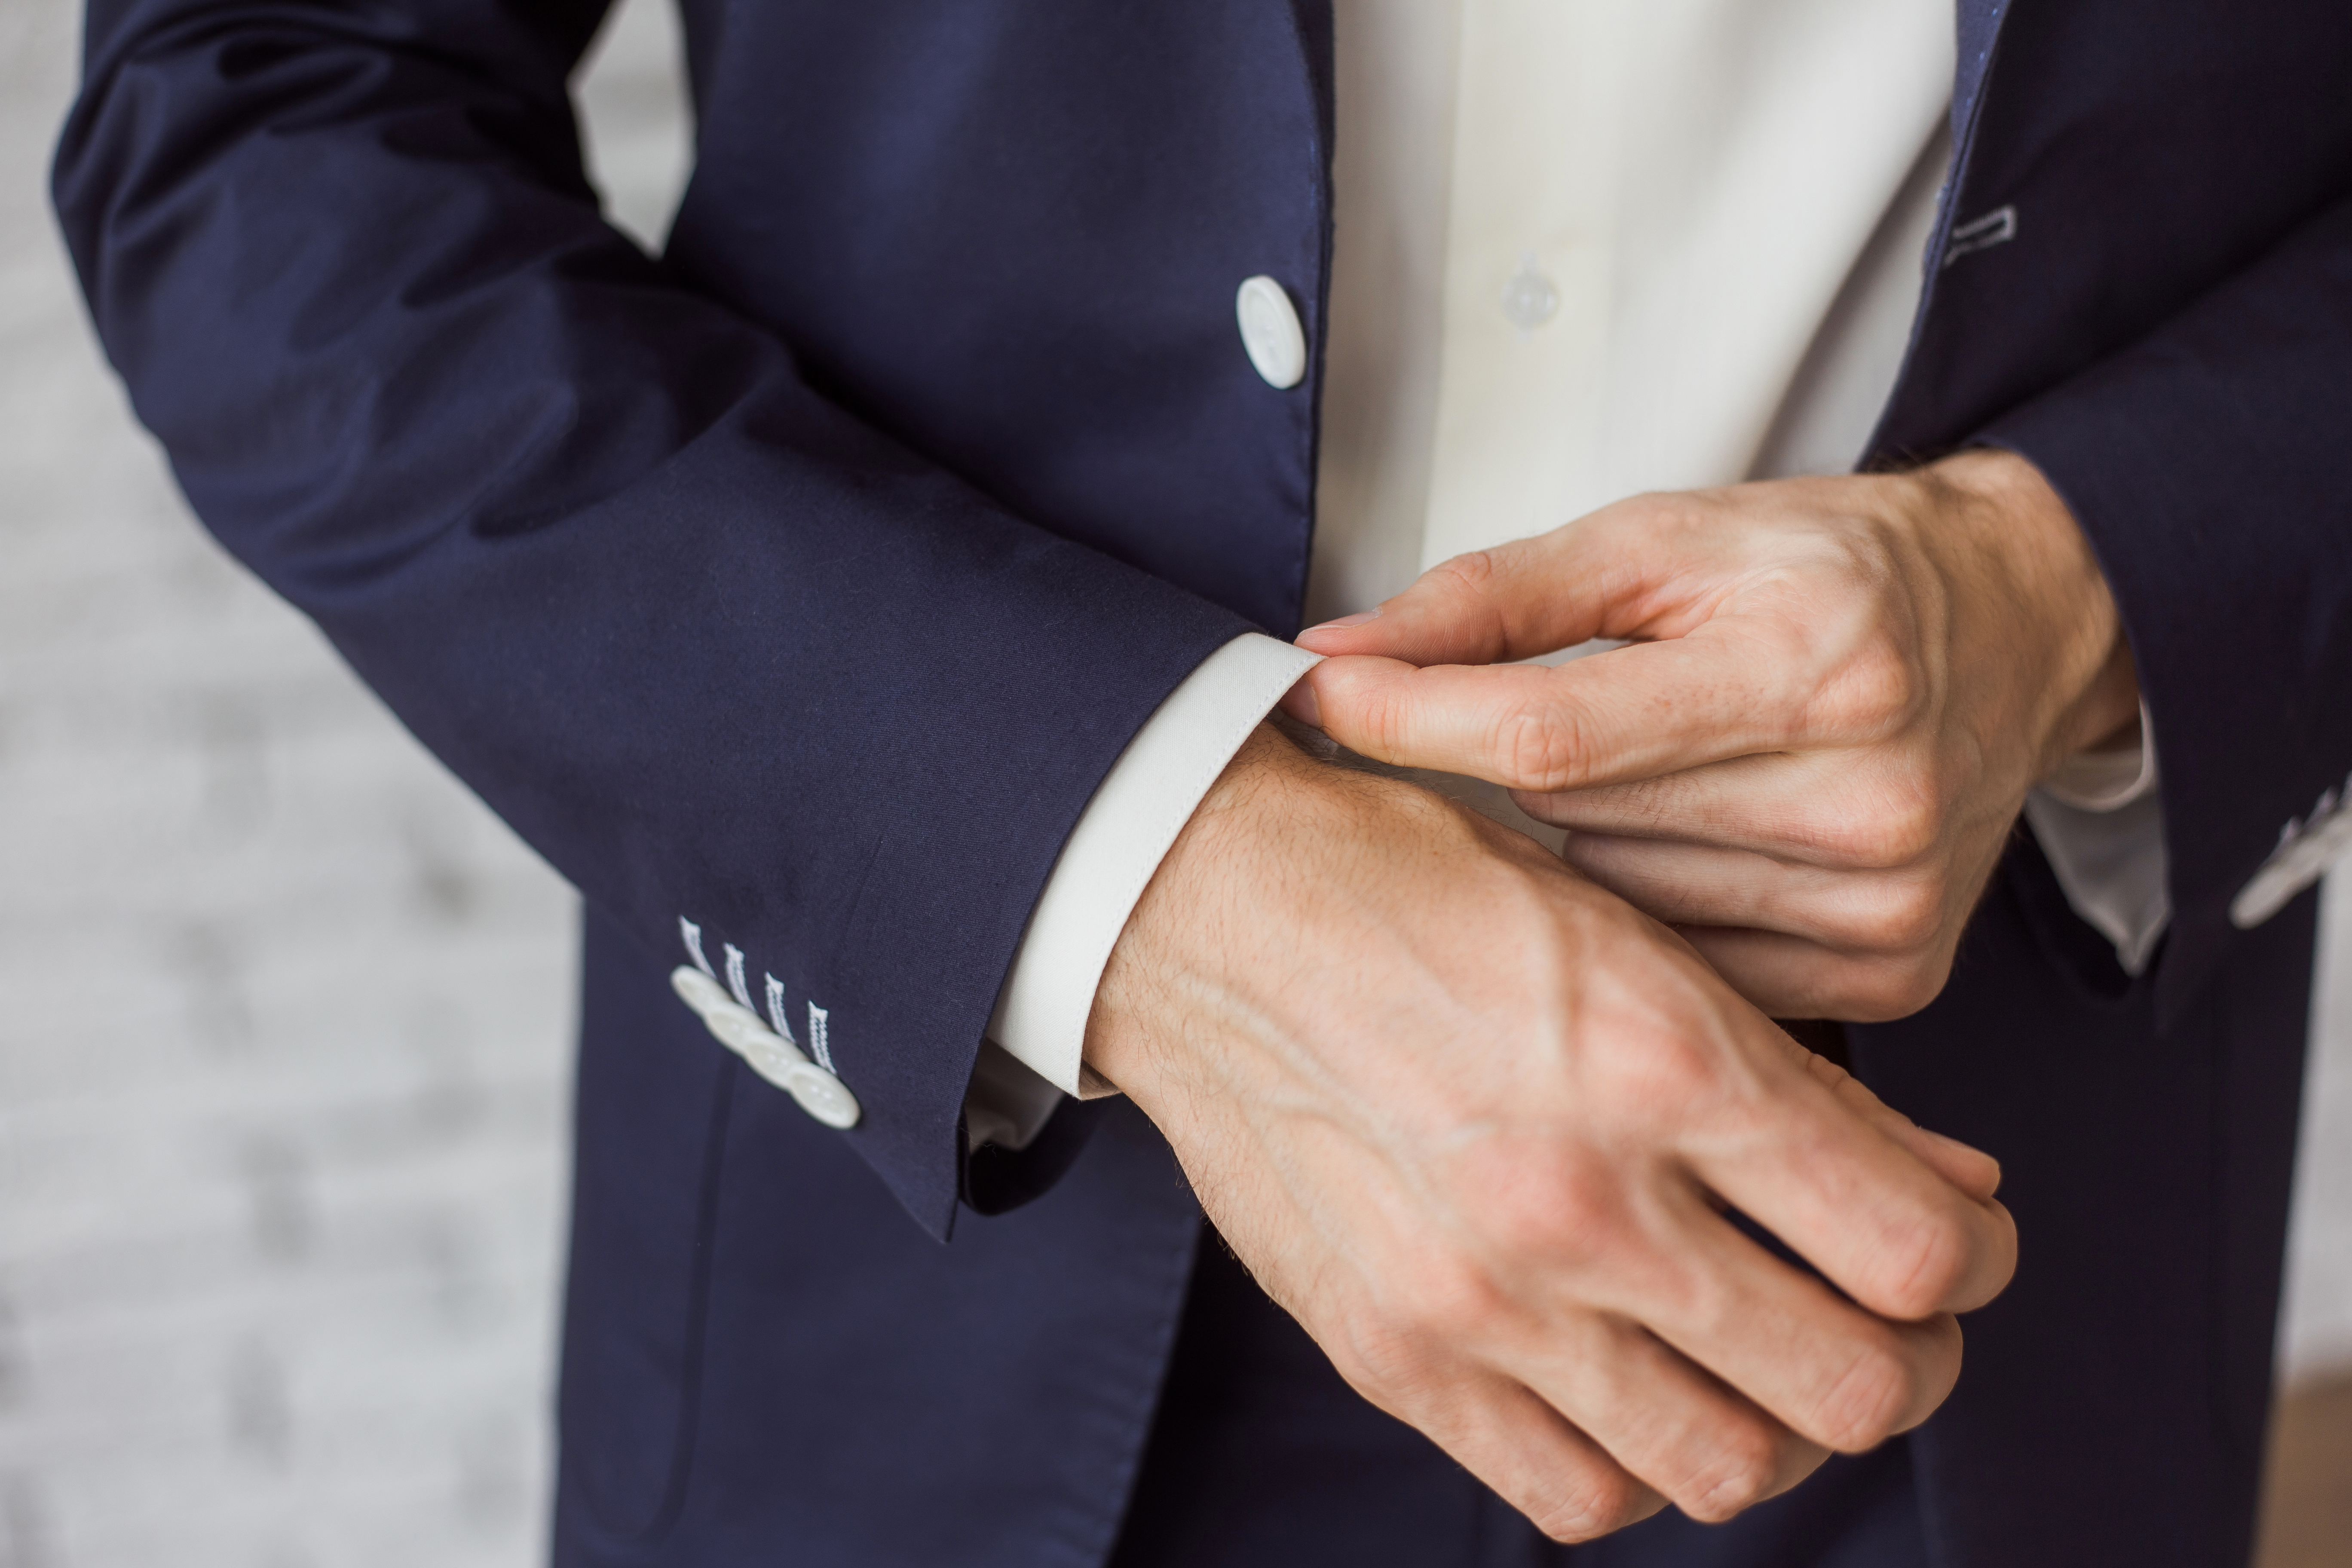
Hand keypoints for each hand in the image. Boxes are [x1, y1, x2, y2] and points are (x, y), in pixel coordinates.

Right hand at [1087, 725, 2016, 1538]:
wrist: (1206, 912)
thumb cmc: (1424, 893)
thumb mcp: (1631, 935)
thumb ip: (1797, 1078)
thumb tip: (1950, 1191)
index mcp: (1663, 1060)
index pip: (1916, 1250)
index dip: (1978, 1261)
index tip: (1961, 1243)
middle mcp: (1582, 1197)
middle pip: (1851, 1388)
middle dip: (1908, 1363)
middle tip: (1884, 1318)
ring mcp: (1481, 1296)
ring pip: (1728, 1469)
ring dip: (1780, 1429)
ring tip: (1764, 1365)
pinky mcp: (1394, 1353)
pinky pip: (1576, 1495)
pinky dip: (1637, 1466)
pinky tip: (1635, 1390)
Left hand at [1287, 449, 2141, 1020]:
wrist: (2016, 625)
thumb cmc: (1824, 572)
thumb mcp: (1664, 539)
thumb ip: (1494, 597)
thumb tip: (1333, 653)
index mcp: (1813, 661)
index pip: (1550, 732)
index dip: (1409, 719)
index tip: (1314, 701)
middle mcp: (1865, 795)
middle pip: (1577, 822)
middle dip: (1517, 774)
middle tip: (1538, 724)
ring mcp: (1883, 903)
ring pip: (1618, 904)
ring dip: (1590, 843)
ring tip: (1650, 775)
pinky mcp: (1890, 973)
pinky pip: (1691, 966)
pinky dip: (1656, 908)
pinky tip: (1696, 842)